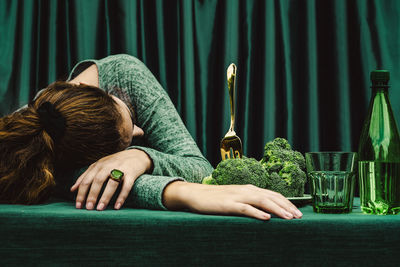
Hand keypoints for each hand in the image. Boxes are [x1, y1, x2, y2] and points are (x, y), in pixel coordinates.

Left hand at [70, 149, 151, 210]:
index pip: (86, 180)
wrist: (137, 155)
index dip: (81, 193)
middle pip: (98, 181)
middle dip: (92, 195)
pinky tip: (117, 206)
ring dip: (105, 197)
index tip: (78, 206)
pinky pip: (127, 186)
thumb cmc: (115, 163)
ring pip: (112, 183)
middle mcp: (108, 166)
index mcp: (99, 165)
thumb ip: (86, 176)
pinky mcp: (132, 173)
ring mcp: (121, 169)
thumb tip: (72, 190)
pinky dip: (122, 196)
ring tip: (100, 208)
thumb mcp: (99, 166)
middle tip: (88, 208)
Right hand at [163, 181, 301, 219]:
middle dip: (287, 206)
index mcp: (249, 188)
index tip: (298, 212)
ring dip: (277, 209)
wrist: (196, 194)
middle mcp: (246, 190)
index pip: (273, 194)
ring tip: (288, 218)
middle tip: (299, 217)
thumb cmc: (217, 198)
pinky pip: (245, 208)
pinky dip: (257, 213)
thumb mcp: (236, 198)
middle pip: (271, 197)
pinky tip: (266, 219)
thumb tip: (266, 211)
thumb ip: (250, 202)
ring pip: (262, 201)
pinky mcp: (228, 204)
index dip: (286, 202)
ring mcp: (237, 196)